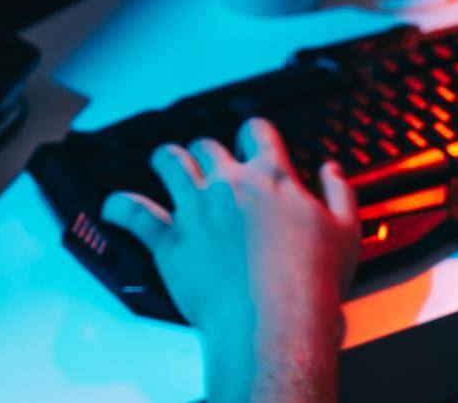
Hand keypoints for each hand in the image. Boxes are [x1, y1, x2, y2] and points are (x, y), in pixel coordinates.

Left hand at [102, 118, 358, 402]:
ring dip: (165, 159)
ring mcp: (195, 210)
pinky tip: (111, 206)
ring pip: (169, 162)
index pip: (256, 132)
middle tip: (207, 161)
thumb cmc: (311, 283)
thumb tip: (332, 170)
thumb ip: (340, 192)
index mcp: (271, 177)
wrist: (275, 325)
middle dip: (206, 150)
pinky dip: (119, 206)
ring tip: (163, 161)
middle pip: (207, 145)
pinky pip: (134, 213)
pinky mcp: (169, 242)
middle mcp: (229, 184)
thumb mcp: (345, 231)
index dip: (252, 132)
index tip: (250, 139)